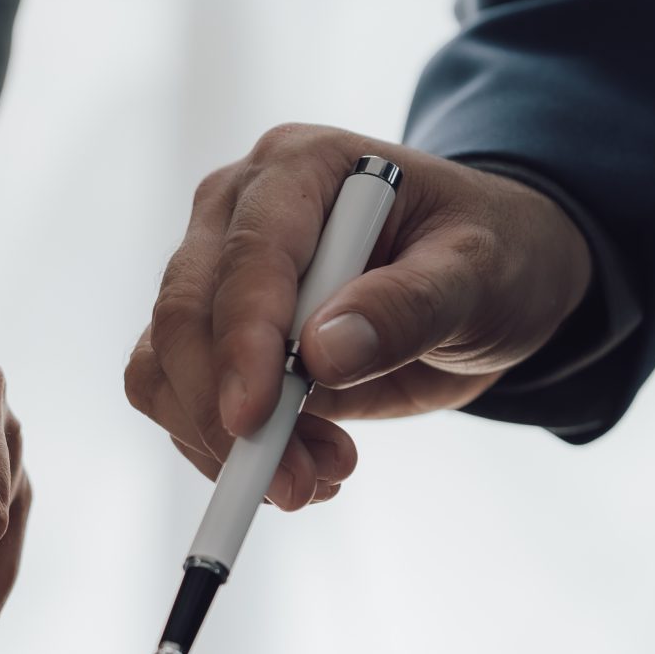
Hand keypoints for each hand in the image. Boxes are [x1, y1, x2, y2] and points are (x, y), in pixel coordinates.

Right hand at [125, 125, 593, 508]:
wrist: (484, 285)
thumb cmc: (491, 255)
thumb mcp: (480, 271)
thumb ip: (408, 305)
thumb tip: (319, 353)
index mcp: (300, 168)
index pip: (247, 258)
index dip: (243, 343)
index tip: (254, 421)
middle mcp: (234, 213)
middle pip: (183, 316)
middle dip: (226, 412)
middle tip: (296, 485)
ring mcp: (211, 274)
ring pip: (163, 365)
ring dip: (222, 442)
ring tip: (317, 477)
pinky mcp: (206, 336)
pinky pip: (173, 398)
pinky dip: (217, 449)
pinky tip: (297, 465)